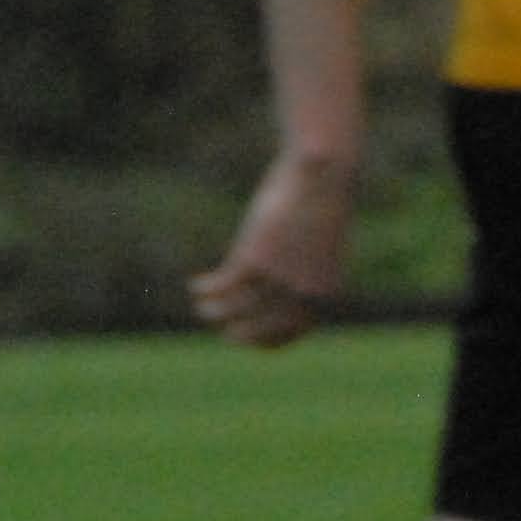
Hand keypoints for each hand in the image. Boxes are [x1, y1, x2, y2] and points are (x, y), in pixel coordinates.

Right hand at [192, 149, 356, 347]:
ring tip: (202, 307)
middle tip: (223, 331)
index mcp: (323, 294)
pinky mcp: (253, 259)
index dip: (267, 340)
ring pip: (234, 309)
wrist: (321, 179)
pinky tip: (196, 285)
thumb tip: (292, 290)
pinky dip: (206, 289)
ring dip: (213, 311)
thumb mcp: (321, 249)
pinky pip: (222, 286)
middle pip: (260, 329)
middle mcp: (301, 294)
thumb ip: (309, 274)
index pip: (291, 333)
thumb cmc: (323, 209)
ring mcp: (277, 278)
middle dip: (238, 334)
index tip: (249, 338)